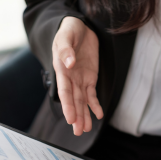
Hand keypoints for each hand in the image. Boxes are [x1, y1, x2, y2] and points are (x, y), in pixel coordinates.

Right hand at [52, 16, 102, 135]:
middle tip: (78, 132)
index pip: (64, 91)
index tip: (70, 118)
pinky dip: (95, 105)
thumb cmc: (68, 31)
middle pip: (73, 100)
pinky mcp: (90, 78)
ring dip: (84, 115)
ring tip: (86, 129)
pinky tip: (98, 115)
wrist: (78, 27)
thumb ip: (66, 49)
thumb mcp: (66, 36)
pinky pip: (92, 94)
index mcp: (61, 70)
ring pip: (82, 101)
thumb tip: (69, 63)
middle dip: (76, 116)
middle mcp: (70, 78)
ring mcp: (80, 79)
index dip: (67, 105)